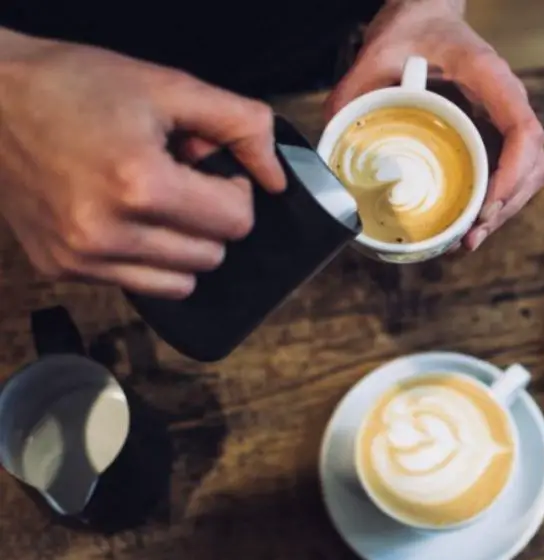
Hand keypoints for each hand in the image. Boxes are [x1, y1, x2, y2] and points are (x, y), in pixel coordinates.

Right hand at [0, 31, 285, 297]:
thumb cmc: (74, 85)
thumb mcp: (168, 86)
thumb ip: (240, 124)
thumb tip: (277, 177)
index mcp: (140, 184)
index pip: (236, 222)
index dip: (235, 191)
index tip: (211, 169)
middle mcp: (107, 231)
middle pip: (213, 256)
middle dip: (210, 219)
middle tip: (179, 179)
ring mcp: (81, 257)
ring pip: (181, 283)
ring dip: (184, 246)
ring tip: (153, 201)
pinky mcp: (61, 269)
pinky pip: (137, 285)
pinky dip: (145, 259)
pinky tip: (123, 217)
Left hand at [325, 0, 543, 250]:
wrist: (427, 14)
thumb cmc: (412, 28)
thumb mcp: (377, 51)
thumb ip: (354, 91)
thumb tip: (332, 141)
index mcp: (489, 78)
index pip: (524, 130)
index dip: (512, 174)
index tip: (486, 205)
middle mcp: (507, 101)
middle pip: (533, 165)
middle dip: (506, 206)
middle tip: (470, 236)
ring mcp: (505, 120)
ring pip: (528, 175)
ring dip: (505, 210)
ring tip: (469, 239)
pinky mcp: (496, 134)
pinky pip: (512, 173)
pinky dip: (497, 202)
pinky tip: (470, 223)